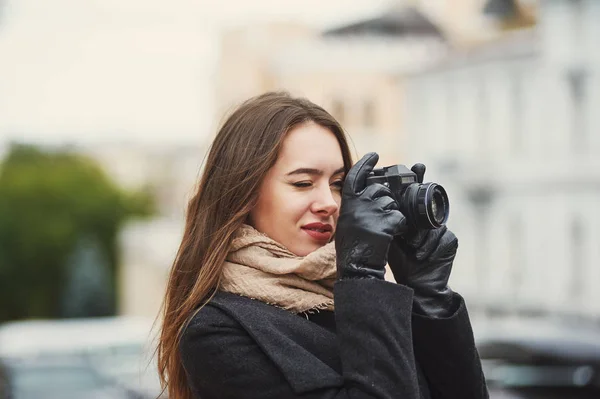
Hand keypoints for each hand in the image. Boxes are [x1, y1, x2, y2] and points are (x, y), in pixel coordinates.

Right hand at [335, 152, 404, 279]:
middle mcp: (358, 205)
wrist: (357, 267)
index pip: (355, 176)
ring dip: (393, 214)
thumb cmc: (353, 247)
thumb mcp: (349, 221)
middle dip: (386, 199)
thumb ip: (357, 206)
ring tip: (383, 230)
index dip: (365, 164)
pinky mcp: (385, 224)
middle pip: (380, 189)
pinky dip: (399, 226)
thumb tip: (373, 191)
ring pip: (392, 203)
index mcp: (347, 203)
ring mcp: (371, 213)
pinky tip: (391, 235)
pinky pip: (400, 217)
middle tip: (381, 217)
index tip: (374, 155)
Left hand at [387, 164, 458, 316]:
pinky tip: (420, 256)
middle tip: (422, 183)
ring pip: (432, 225)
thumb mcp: (390, 235)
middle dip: (424, 199)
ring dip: (420, 237)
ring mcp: (442, 230)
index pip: (417, 194)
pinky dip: (428, 248)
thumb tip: (370, 197)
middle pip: (429, 203)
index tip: (418, 165)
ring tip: (411, 246)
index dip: (419, 178)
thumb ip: (386, 217)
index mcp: (415, 216)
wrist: (416, 284)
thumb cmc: (400, 259)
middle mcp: (430, 220)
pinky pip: (439, 238)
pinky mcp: (451, 242)